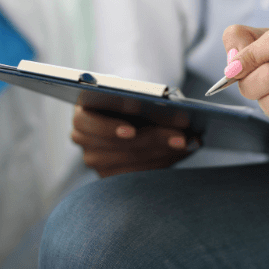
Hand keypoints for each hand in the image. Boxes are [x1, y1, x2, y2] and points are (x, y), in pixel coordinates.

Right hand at [71, 105, 198, 177]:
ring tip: (187, 143)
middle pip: (118, 147)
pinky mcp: (111, 176)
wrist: (123, 109)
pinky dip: (164, 161)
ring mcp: (96, 162)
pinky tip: (182, 151)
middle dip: (154, 140)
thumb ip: (142, 98)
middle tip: (181, 137)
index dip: (108, 128)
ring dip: (164, 152)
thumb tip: (176, 111)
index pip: (86, 123)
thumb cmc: (126, 98)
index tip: (132, 131)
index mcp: (81, 115)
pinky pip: (140, 173)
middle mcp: (82, 141)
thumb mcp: (130, 92)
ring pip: (133, 162)